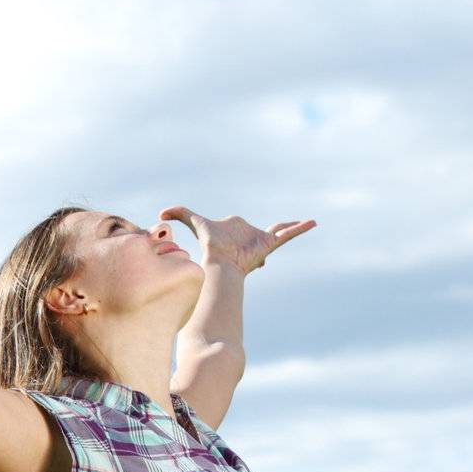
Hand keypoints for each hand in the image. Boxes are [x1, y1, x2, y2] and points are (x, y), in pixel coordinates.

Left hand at [156, 206, 315, 274]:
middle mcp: (250, 236)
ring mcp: (261, 241)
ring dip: (292, 227)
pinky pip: (287, 235)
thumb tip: (159, 212)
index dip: (238, 233)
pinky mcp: (269, 244)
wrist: (220, 259)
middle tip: (265, 243)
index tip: (230, 242)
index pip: (242, 229)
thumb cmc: (208, 243)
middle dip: (261, 238)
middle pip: (260, 232)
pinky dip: (300, 229)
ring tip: (307, 222)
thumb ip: (178, 214)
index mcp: (237, 231)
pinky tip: (312, 223)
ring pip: (279, 232)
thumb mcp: (194, 222)